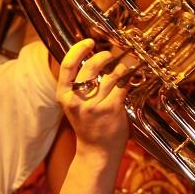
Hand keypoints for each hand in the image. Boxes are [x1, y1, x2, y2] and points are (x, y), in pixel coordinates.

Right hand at [56, 39, 128, 154]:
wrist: (97, 151)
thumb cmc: (88, 125)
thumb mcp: (75, 104)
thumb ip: (79, 84)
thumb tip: (93, 57)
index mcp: (64, 96)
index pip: (67, 65)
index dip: (78, 49)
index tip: (88, 41)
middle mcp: (77, 100)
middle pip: (90, 67)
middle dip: (103, 55)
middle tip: (110, 54)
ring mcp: (94, 105)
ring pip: (110, 75)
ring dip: (120, 66)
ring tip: (124, 64)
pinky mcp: (111, 109)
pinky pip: (122, 86)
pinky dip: (128, 78)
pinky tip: (130, 75)